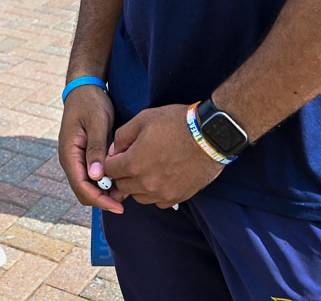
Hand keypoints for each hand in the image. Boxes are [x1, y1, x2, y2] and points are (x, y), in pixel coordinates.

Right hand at [57, 84, 123, 212]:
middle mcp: (70, 160)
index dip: (99, 200)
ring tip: (127, 189)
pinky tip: (121, 178)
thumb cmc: (91, 103)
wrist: (84, 89)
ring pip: (88, 185)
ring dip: (105, 191)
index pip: (81, 186)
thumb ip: (96, 148)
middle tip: (126, 200)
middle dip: (103, 199)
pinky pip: (93, 176)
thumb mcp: (97, 123)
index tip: (119, 206)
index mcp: (69, 153)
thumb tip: (96, 176)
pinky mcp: (84, 156)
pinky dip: (105, 181)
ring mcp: (76, 159)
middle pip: (84, 191)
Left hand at [100, 104, 224, 208]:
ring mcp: (162, 193)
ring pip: (139, 197)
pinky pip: (158, 202)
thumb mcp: (144, 119)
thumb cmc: (177, 123)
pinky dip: (156, 193)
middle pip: (122, 186)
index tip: (120, 154)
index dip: (112, 160)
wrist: (210, 136)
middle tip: (134, 160)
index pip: (109, 170)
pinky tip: (162, 178)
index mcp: (134, 163)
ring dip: (138, 186)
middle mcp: (146, 183)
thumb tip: (113, 150)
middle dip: (123, 174)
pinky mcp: (178, 197)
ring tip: (149, 169)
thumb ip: (122, 136)